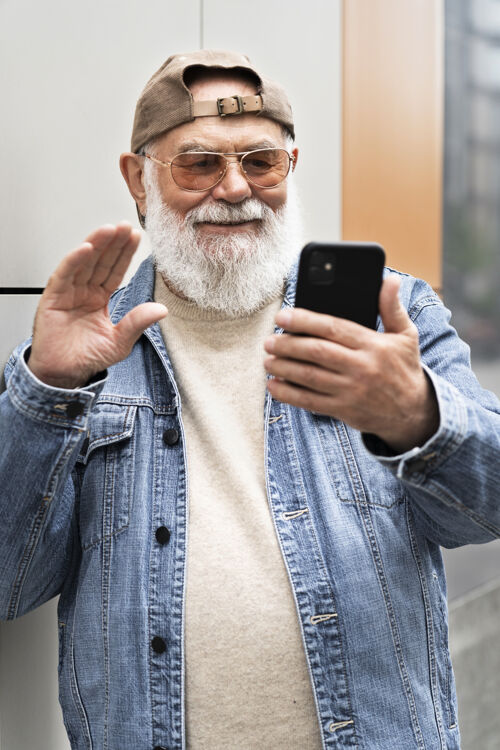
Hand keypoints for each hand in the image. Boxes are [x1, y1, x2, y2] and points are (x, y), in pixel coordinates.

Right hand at [28, 222, 166, 388]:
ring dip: (97, 244)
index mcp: (100, 298)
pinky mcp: (53, 297)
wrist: (63, 373)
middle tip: (126, 226)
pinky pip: (65, 274)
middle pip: (101, 261)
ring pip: (84, 262)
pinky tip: (87, 248)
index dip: (125, 254)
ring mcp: (69, 292)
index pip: (115, 271)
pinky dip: (74, 260)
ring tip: (110, 229)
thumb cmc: (87, 358)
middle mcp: (84, 291)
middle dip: (114, 243)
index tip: (136, 237)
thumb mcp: (120, 341)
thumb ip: (137, 323)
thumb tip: (161, 310)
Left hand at [263, 276, 438, 452]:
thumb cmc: (404, 368)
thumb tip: (390, 279)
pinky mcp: (344, 410)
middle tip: (269, 341)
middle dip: (288, 345)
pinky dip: (289, 394)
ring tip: (267, 360)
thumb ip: (392, 307)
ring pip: (310, 376)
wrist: (414, 412)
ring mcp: (351, 391)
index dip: (304, 321)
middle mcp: (361, 367)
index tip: (282, 316)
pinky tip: (274, 385)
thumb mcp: (405, 335)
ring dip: (284, 368)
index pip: (333, 327)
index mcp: (373, 344)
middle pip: (317, 352)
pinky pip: (310, 402)